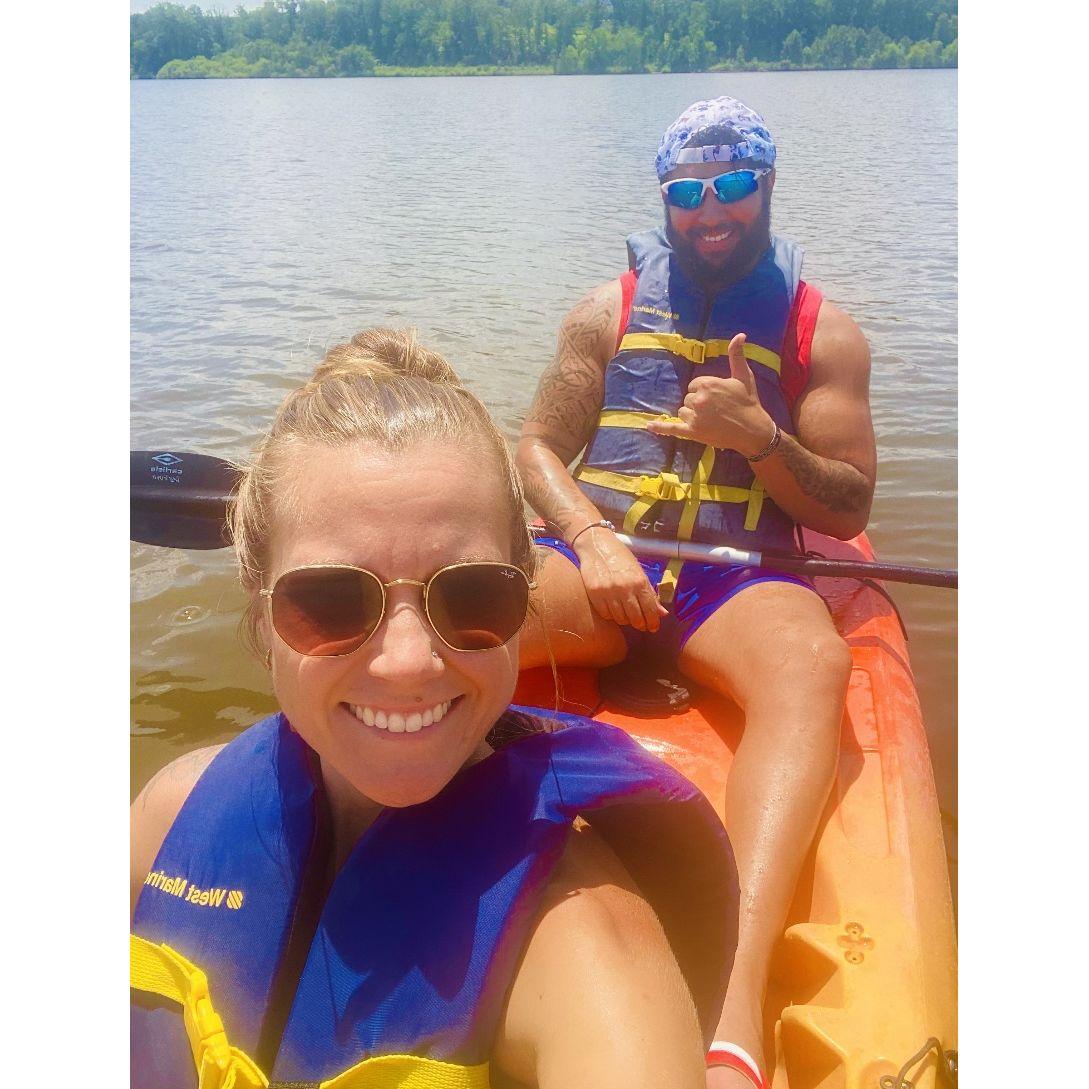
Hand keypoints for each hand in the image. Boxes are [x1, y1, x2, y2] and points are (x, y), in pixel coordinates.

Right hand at [573, 528, 667, 630]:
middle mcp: (624, 588)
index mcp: (639, 581)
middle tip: (641, 625)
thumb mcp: (639, 572)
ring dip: (625, 620)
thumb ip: (650, 594)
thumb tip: (663, 614)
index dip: (653, 622)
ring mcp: (608, 591)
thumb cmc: (620, 557)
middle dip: (640, 624)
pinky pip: (605, 614)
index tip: (653, 627)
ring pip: (620, 618)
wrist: (596, 544)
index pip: (650, 610)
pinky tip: (614, 609)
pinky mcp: (594, 593)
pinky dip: (611, 615)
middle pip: (635, 618)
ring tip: (627, 615)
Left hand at [646, 333, 774, 456]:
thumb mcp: (744, 375)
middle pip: (688, 398)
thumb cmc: (749, 401)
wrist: (753, 430)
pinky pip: (672, 428)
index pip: (694, 385)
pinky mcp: (692, 432)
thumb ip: (736, 355)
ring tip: (711, 421)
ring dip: (692, 416)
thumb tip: (740, 334)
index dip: (704, 391)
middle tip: (717, 410)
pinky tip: (648, 425)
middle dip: (699, 404)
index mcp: (707, 383)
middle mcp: (698, 399)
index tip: (718, 398)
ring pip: (683, 412)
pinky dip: (660, 427)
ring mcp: (694, 417)